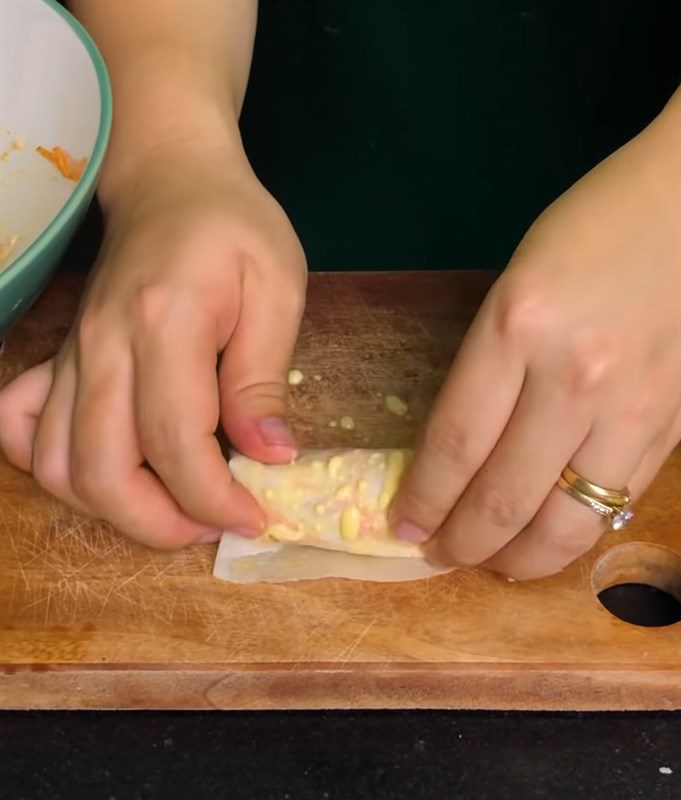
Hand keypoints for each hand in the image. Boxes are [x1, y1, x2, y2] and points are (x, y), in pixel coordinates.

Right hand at [0, 142, 306, 547]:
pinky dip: (56, 468)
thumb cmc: (236, 229)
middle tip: (215, 526)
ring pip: (58, 465)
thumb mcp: (278, 290)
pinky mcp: (58, 357)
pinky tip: (106, 470)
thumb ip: (264, 376)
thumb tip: (270, 456)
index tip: (255, 517)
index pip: (176, 441)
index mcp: (165, 323)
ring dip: (114, 510)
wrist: (172, 180)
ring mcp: (71, 354)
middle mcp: (102, 345)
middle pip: (102, 470)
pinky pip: (24, 428)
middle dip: (162, 524)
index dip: (215, 499)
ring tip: (176, 510)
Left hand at [391, 93, 680, 577]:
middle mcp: (573, 380)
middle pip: (503, 497)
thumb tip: (466, 441)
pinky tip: (551, 537)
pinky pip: (618, 502)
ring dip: (518, 558)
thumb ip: (494, 362)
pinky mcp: (679, 425)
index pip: (455, 444)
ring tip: (492, 563)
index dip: (423, 497)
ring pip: (567, 523)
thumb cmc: (609, 216)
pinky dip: (576, 532)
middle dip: (461, 541)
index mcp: (518, 326)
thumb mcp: (521, 278)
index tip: (403, 524)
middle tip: (439, 553)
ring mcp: (634, 409)